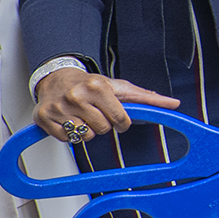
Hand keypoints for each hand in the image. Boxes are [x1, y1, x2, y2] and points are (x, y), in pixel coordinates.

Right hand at [34, 68, 178, 142]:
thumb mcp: (120, 88)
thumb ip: (147, 98)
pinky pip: (66, 140)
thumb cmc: (91, 84)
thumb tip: (174, 104)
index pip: (119, 120)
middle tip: (96, 113)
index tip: (116, 116)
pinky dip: (70, 134)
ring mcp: (59, 107)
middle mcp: (77, 95)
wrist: (57, 78)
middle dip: (103, 125)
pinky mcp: (44, 118)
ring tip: (83, 116)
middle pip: (103, 130)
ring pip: (85, 137)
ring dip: (87, 131)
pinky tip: (70, 120)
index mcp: (97, 86)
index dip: (121, 122)